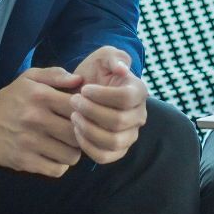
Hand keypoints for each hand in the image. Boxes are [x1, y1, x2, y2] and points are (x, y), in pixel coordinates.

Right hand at [0, 67, 84, 176]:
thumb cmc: (11, 99)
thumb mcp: (29, 78)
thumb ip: (56, 75)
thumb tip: (80, 80)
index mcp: (40, 96)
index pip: (79, 107)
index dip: (87, 113)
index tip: (82, 116)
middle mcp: (36, 119)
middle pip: (78, 134)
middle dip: (82, 136)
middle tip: (76, 134)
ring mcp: (30, 142)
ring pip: (71, 156)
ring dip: (72, 153)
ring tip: (65, 146)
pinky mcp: (24, 161)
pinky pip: (56, 170)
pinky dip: (59, 166)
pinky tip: (54, 157)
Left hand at [68, 47, 149, 164]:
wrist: (85, 91)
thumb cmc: (96, 71)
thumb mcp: (103, 56)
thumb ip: (113, 57)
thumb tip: (122, 69)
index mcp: (139, 91)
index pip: (126, 98)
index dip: (102, 95)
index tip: (84, 89)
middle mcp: (139, 115)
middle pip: (119, 121)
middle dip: (91, 111)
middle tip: (73, 101)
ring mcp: (130, 135)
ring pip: (113, 141)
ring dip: (88, 129)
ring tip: (73, 116)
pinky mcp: (117, 150)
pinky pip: (104, 156)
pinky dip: (87, 146)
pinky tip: (76, 131)